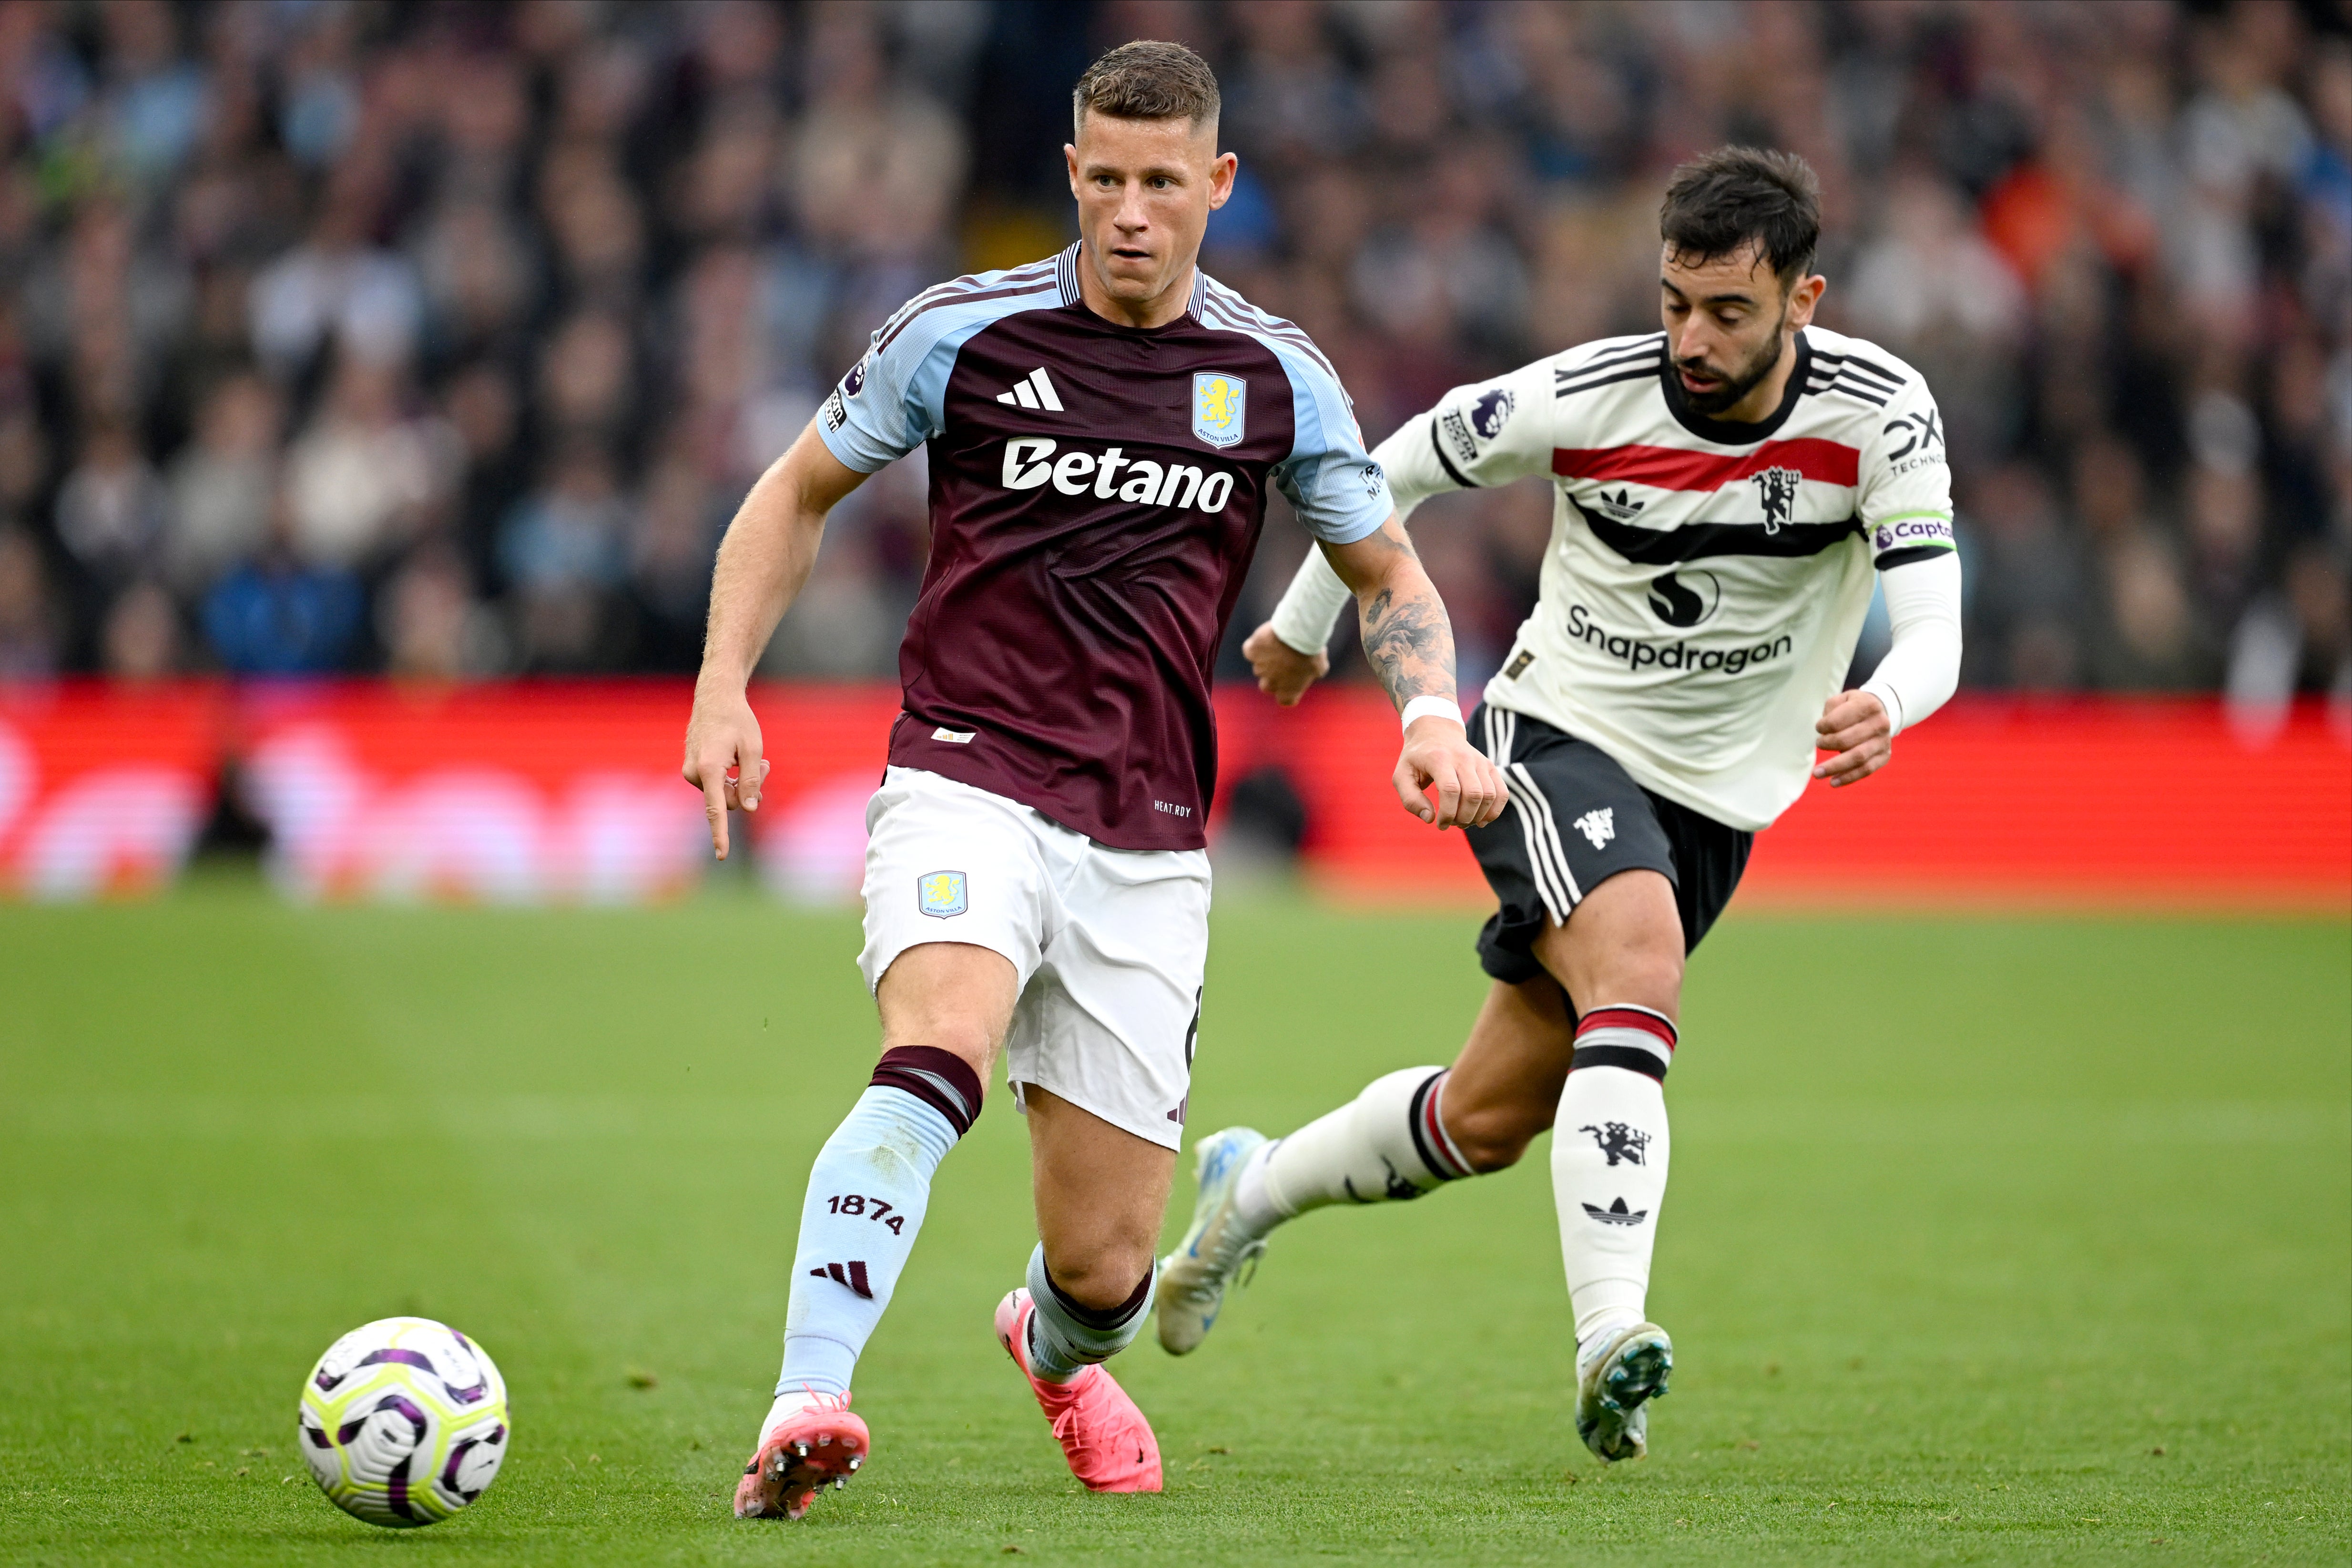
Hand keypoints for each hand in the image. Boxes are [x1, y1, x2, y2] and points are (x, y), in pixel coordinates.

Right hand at [682, 683, 770, 858]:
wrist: (715, 699)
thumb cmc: (737, 721)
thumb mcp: (753, 749)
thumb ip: (752, 780)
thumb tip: (749, 809)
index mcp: (708, 769)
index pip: (715, 809)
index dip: (721, 833)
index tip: (722, 855)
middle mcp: (694, 774)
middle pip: (729, 802)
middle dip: (749, 790)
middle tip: (764, 766)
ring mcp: (691, 772)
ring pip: (724, 794)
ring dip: (742, 782)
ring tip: (756, 760)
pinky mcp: (693, 770)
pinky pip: (717, 786)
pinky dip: (732, 778)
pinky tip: (739, 761)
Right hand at [1242, 621, 1328, 705]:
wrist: (1298, 634)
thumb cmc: (1312, 651)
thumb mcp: (1320, 666)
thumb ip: (1312, 673)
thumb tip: (1312, 671)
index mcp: (1288, 691)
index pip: (1285, 700)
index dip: (1288, 692)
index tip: (1293, 683)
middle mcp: (1271, 683)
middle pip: (1267, 686)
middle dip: (1273, 677)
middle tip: (1283, 663)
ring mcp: (1259, 668)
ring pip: (1259, 666)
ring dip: (1266, 659)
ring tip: (1279, 645)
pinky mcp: (1252, 652)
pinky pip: (1250, 650)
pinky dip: (1255, 645)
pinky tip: (1265, 638)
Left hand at [1394, 716, 1506, 829]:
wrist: (1436, 732)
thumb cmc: (1416, 758)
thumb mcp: (1401, 775)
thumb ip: (1410, 799)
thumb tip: (1430, 818)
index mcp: (1439, 758)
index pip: (1451, 790)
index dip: (1448, 813)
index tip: (1440, 824)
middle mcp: (1463, 758)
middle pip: (1473, 794)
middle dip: (1463, 818)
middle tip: (1451, 823)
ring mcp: (1480, 761)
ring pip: (1489, 795)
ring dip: (1478, 816)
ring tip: (1463, 821)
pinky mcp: (1490, 766)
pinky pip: (1501, 792)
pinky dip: (1494, 810)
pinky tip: (1481, 820)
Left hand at [1812, 690, 1890, 787]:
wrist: (1880, 712)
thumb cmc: (1853, 707)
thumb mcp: (1842, 700)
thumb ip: (1831, 710)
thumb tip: (1825, 732)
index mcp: (1868, 705)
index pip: (1838, 721)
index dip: (1824, 727)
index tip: (1819, 728)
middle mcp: (1880, 723)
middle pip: (1847, 740)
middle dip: (1827, 745)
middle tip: (1818, 744)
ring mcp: (1884, 741)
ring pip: (1857, 758)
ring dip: (1834, 767)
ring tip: (1817, 774)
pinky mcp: (1884, 756)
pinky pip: (1866, 770)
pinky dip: (1848, 777)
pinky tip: (1833, 782)